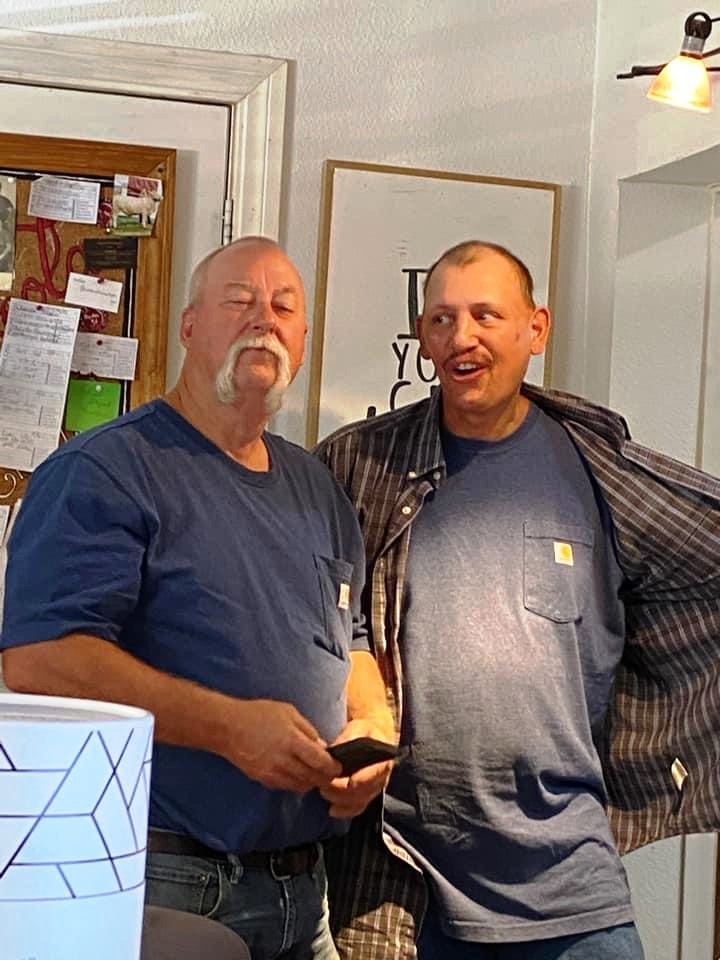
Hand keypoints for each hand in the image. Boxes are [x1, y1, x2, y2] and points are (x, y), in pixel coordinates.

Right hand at [222, 698, 341, 792]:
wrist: (228, 727)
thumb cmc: (257, 714)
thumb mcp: (288, 712)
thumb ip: (308, 730)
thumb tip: (322, 746)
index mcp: (292, 740)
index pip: (320, 762)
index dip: (332, 767)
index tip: (337, 766)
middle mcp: (283, 760)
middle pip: (312, 778)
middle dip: (324, 777)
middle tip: (330, 773)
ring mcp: (272, 772)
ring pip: (300, 786)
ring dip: (310, 781)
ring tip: (314, 773)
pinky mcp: (262, 779)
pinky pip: (285, 787)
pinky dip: (295, 783)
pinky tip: (296, 773)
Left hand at [320, 718, 395, 817]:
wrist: (374, 738)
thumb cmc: (365, 733)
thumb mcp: (359, 728)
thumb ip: (349, 737)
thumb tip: (335, 749)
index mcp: (383, 760)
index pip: (376, 773)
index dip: (363, 779)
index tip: (349, 782)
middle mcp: (381, 778)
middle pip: (365, 791)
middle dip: (344, 791)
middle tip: (325, 786)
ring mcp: (374, 789)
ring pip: (360, 802)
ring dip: (341, 801)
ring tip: (324, 792)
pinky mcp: (366, 796)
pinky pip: (358, 808)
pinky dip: (345, 811)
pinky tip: (332, 810)